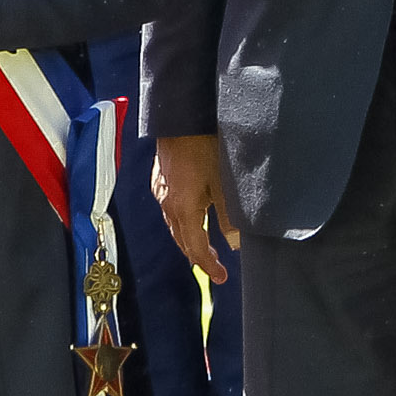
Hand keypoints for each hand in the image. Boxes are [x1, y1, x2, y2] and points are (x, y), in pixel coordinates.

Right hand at [156, 132, 238, 280]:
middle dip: (198, 256)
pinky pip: (171, 211)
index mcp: (183, 209)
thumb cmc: (205, 147)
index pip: (195, 248)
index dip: (208, 265)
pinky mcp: (160, 181)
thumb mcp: (224, 184)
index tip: (222, 277)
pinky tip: (194, 220)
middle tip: (216, 267)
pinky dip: (183, 223)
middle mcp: (167, 205)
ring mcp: (161, 192)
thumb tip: (235, 242)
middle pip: (182, 241)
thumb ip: (229, 216)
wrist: (180, 118)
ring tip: (207, 248)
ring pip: (175, 227)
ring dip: (190, 240)